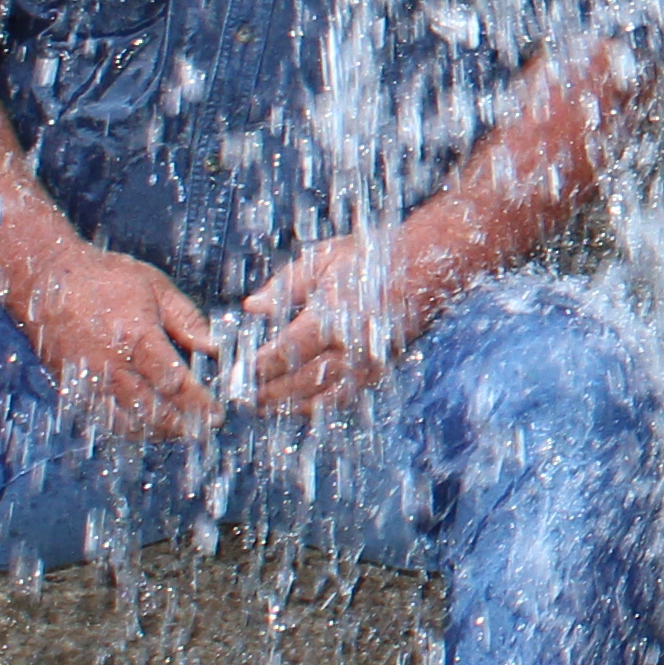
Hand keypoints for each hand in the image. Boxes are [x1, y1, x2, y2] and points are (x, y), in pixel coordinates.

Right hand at [20, 244, 218, 440]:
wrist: (47, 279)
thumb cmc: (104, 278)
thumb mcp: (155, 287)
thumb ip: (187, 319)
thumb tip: (214, 347)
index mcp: (135, 337)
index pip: (172, 381)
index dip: (197, 402)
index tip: (216, 413)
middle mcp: (109, 364)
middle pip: (149, 408)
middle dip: (180, 424)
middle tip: (203, 432)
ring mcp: (86, 378)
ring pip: (123, 419)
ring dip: (154, 431)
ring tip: (178, 432)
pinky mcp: (70, 385)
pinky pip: (99, 417)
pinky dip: (124, 427)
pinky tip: (143, 426)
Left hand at [235, 226, 418, 420]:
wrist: (426, 266)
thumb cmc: (372, 258)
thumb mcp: (322, 260)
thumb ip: (284, 286)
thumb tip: (252, 308)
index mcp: (333, 317)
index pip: (284, 353)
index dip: (257, 366)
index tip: (238, 370)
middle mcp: (350, 348)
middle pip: (298, 381)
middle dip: (266, 390)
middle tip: (240, 395)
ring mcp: (367, 364)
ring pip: (320, 398)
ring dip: (287, 404)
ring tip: (262, 405)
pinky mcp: (378, 371)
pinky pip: (343, 399)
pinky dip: (317, 406)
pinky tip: (297, 404)